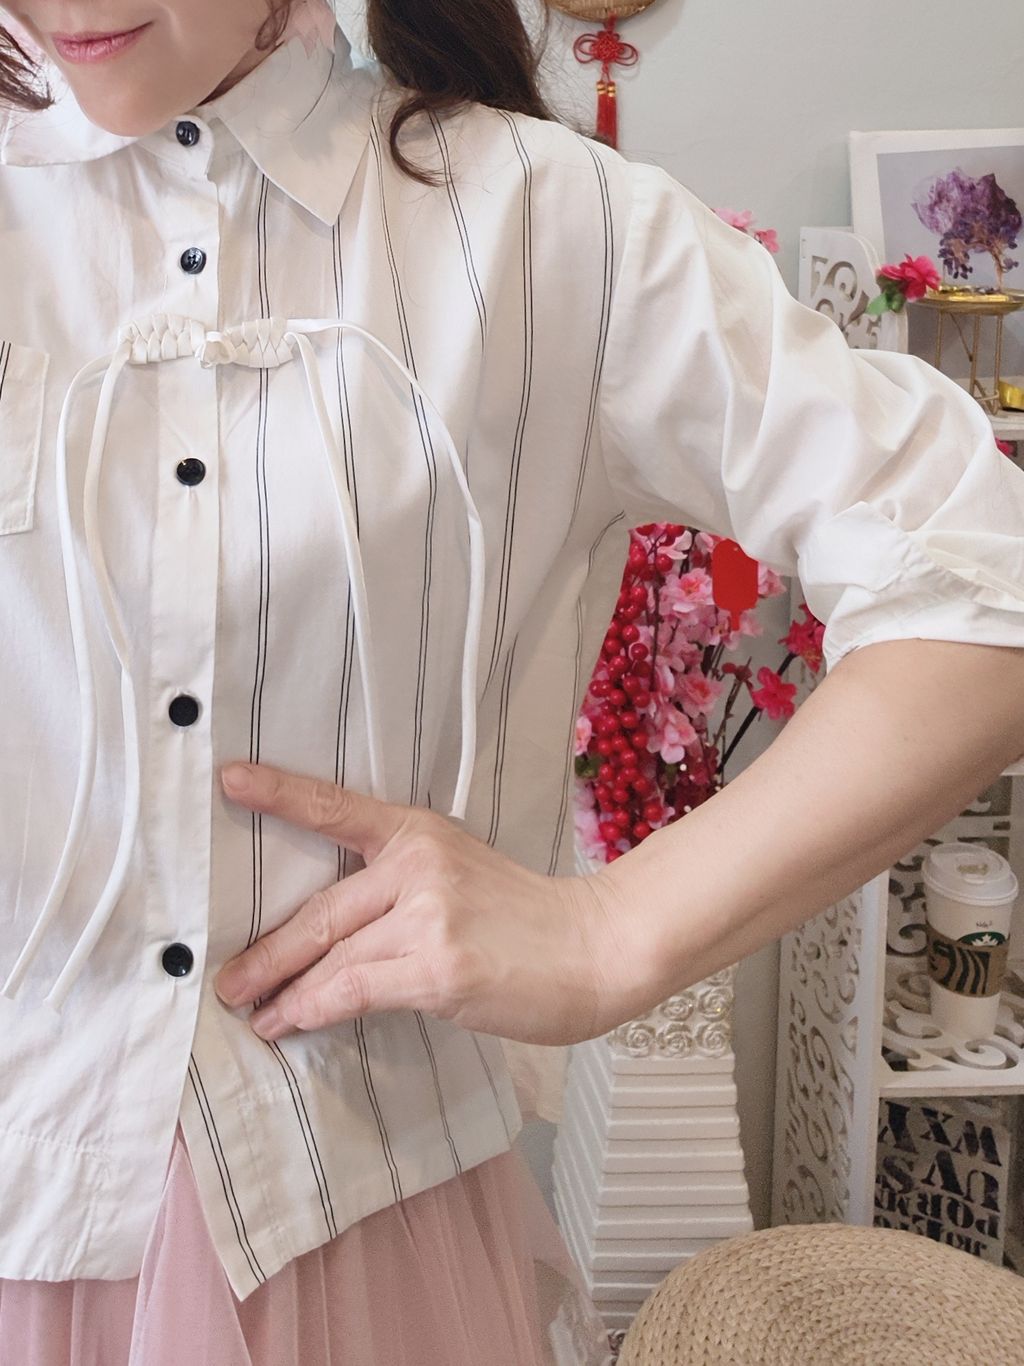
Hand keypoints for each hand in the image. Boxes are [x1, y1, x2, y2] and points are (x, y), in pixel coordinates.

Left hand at [213, 762, 642, 1045]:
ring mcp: (428, 916)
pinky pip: (353, 989)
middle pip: (320, 909)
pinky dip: (313, 1009)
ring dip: (283, 992)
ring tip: (255, 1015)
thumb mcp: (463, 874)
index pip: (337, 809)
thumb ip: (402, 889)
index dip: (279, 793)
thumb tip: (334, 937)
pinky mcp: (437, 967)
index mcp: (421, 833)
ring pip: (331, 955)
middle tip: (226, 979)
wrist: (597, 947)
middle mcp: (418, 866)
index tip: (230, 778)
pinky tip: (291, 1023)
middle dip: (266, 951)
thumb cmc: (530, 920)